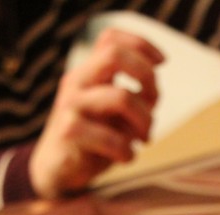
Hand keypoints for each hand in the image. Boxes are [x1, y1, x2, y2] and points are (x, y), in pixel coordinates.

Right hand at [29, 28, 164, 198]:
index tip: (163, 62)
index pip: (111, 38)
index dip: (141, 44)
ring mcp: (71, 104)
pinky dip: (128, 150)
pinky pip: (113, 137)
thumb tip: (153, 92)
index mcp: (89, 73)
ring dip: (145, 121)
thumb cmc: (93, 141)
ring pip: (122, 97)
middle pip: (114, 55)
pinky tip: (127, 157)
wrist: (56, 171)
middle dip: (146, 75)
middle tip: (154, 102)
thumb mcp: (114, 114)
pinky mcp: (68, 131)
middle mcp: (77, 82)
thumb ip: (134, 98)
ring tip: (145, 138)